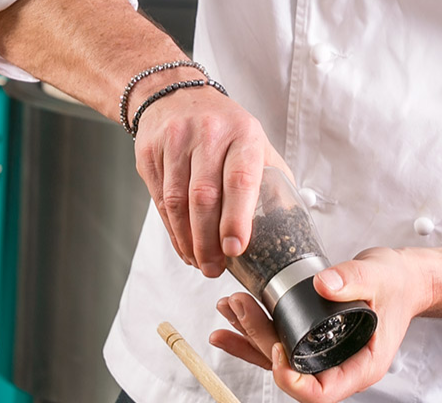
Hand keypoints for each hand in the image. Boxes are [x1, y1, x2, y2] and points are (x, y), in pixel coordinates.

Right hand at [132, 86, 289, 277]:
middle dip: (208, 240)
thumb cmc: (224, 127)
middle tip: (215, 268)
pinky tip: (184, 244)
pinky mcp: (150, 153)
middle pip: (204, 197)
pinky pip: (159, 200)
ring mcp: (174, 141)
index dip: (236, 219)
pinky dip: (172, 229)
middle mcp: (208, 134)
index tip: (236, 248)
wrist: (173, 94)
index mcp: (243, 134)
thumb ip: (273, 179)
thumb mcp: (256, 143)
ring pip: (177, 202)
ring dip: (188, 240)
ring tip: (200, 262)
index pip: (240, 181)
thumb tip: (291, 222)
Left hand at [208, 247, 436, 402]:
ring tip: (228, 307)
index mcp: (361, 367)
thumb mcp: (381, 277)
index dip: (292, 380)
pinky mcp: (312, 341)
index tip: (278, 346)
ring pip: (278, 361)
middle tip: (240, 306)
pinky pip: (279, 345)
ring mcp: (323, 357)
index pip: (320, 394)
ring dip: (248, 337)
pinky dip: (253, 332)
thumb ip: (354, 280)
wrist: (405, 280)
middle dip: (259, 341)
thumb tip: (323, 284)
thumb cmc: (398, 284)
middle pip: (290, 373)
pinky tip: (231, 318)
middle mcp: (339, 368)